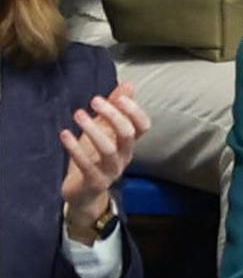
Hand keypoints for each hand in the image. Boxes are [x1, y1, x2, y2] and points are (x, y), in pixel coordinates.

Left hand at [60, 81, 150, 239]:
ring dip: (93, 130)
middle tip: (94, 100)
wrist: (84, 194)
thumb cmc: (94, 158)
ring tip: (78, 114)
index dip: (134, 111)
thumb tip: (129, 84)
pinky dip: (75, 148)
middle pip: (127, 134)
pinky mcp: (94, 182)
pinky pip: (87, 164)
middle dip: (113, 115)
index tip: (119, 97)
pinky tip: (64, 134)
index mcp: (128, 144)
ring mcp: (111, 171)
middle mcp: (124, 157)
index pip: (143, 126)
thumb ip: (115, 108)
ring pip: (108, 149)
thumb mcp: (104, 131)